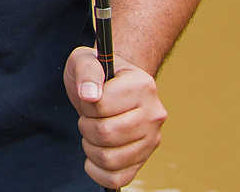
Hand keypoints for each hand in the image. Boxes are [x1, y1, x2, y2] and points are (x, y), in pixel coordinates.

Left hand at [65, 48, 167, 188]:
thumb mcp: (85, 60)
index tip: (89, 97)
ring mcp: (152, 139)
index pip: (102, 106)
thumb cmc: (98, 73)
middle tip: (88, 117)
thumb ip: (86, 72)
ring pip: (110, 159)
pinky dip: (98, 171)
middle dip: (86, 126)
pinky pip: (118, 178)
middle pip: (106, 133)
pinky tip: (93, 156)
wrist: (114, 85)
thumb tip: (89, 96)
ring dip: (90, 147)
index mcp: (143, 85)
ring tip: (92, 133)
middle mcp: (154, 114)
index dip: (86, 103)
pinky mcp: (144, 159)